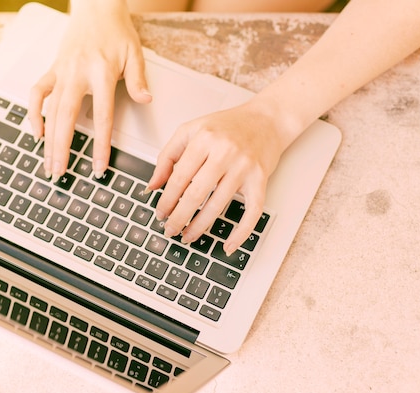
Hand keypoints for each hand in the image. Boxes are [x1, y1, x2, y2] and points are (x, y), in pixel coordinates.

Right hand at [28, 1, 151, 179]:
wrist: (96, 7)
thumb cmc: (116, 30)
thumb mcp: (134, 53)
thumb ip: (137, 80)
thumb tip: (145, 100)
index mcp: (100, 72)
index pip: (101, 117)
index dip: (99, 146)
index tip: (97, 167)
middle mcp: (77, 74)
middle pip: (66, 118)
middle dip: (61, 149)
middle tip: (58, 172)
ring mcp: (61, 72)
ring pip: (50, 110)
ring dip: (47, 139)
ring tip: (47, 163)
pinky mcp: (52, 69)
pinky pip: (37, 93)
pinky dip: (34, 113)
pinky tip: (36, 132)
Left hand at [147, 100, 289, 254]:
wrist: (267, 119)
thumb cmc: (228, 126)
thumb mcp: (191, 131)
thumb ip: (168, 156)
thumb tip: (153, 186)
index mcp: (204, 139)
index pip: (179, 177)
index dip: (167, 199)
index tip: (160, 213)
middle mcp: (224, 152)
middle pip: (196, 194)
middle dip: (179, 217)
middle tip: (170, 230)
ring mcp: (244, 167)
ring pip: (218, 205)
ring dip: (200, 226)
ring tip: (188, 236)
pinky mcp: (260, 179)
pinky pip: (252, 212)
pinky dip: (241, 232)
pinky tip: (228, 245)